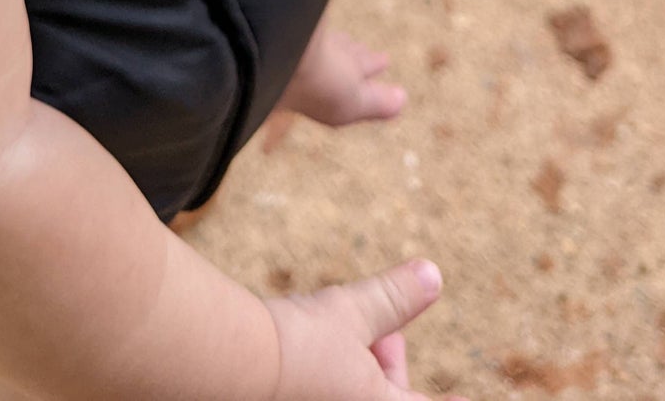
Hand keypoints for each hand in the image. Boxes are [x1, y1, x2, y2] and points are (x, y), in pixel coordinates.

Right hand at [266, 257, 466, 399]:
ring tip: (336, 336)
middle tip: (379, 336)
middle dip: (386, 362)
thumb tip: (433, 275)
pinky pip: (321, 391)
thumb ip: (394, 299)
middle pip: (384, 397)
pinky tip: (305, 349)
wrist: (230, 365)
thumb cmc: (298, 343)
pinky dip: (325, 377)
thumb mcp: (353, 312)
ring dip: (355, 368)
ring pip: (351, 393)